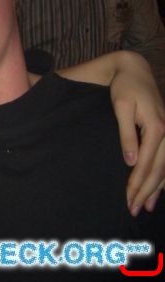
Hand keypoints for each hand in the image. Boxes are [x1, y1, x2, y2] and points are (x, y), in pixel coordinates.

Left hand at [109, 53, 164, 215]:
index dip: (137, 184)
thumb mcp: (121, 107)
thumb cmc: (124, 88)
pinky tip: (159, 189)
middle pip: (159, 170)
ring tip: (146, 206)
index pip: (146, 164)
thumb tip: (130, 161)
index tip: (128, 200)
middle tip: (133, 210)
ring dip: (157, 189)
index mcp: (156, 128)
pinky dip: (164, 177)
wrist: (135, 71)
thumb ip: (126, 134)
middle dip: (146, 192)